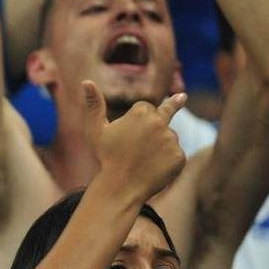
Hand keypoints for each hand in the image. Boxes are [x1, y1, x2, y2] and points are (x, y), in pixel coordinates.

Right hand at [83, 80, 185, 201]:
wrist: (120, 187)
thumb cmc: (105, 157)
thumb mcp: (95, 130)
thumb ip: (94, 105)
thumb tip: (86, 81)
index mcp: (141, 112)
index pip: (146, 107)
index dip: (137, 118)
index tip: (128, 131)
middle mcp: (159, 123)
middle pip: (163, 117)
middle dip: (159, 121)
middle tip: (183, 97)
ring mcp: (171, 140)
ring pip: (169, 137)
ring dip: (160, 145)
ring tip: (143, 160)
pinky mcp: (179, 156)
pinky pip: (176, 154)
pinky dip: (167, 161)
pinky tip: (153, 169)